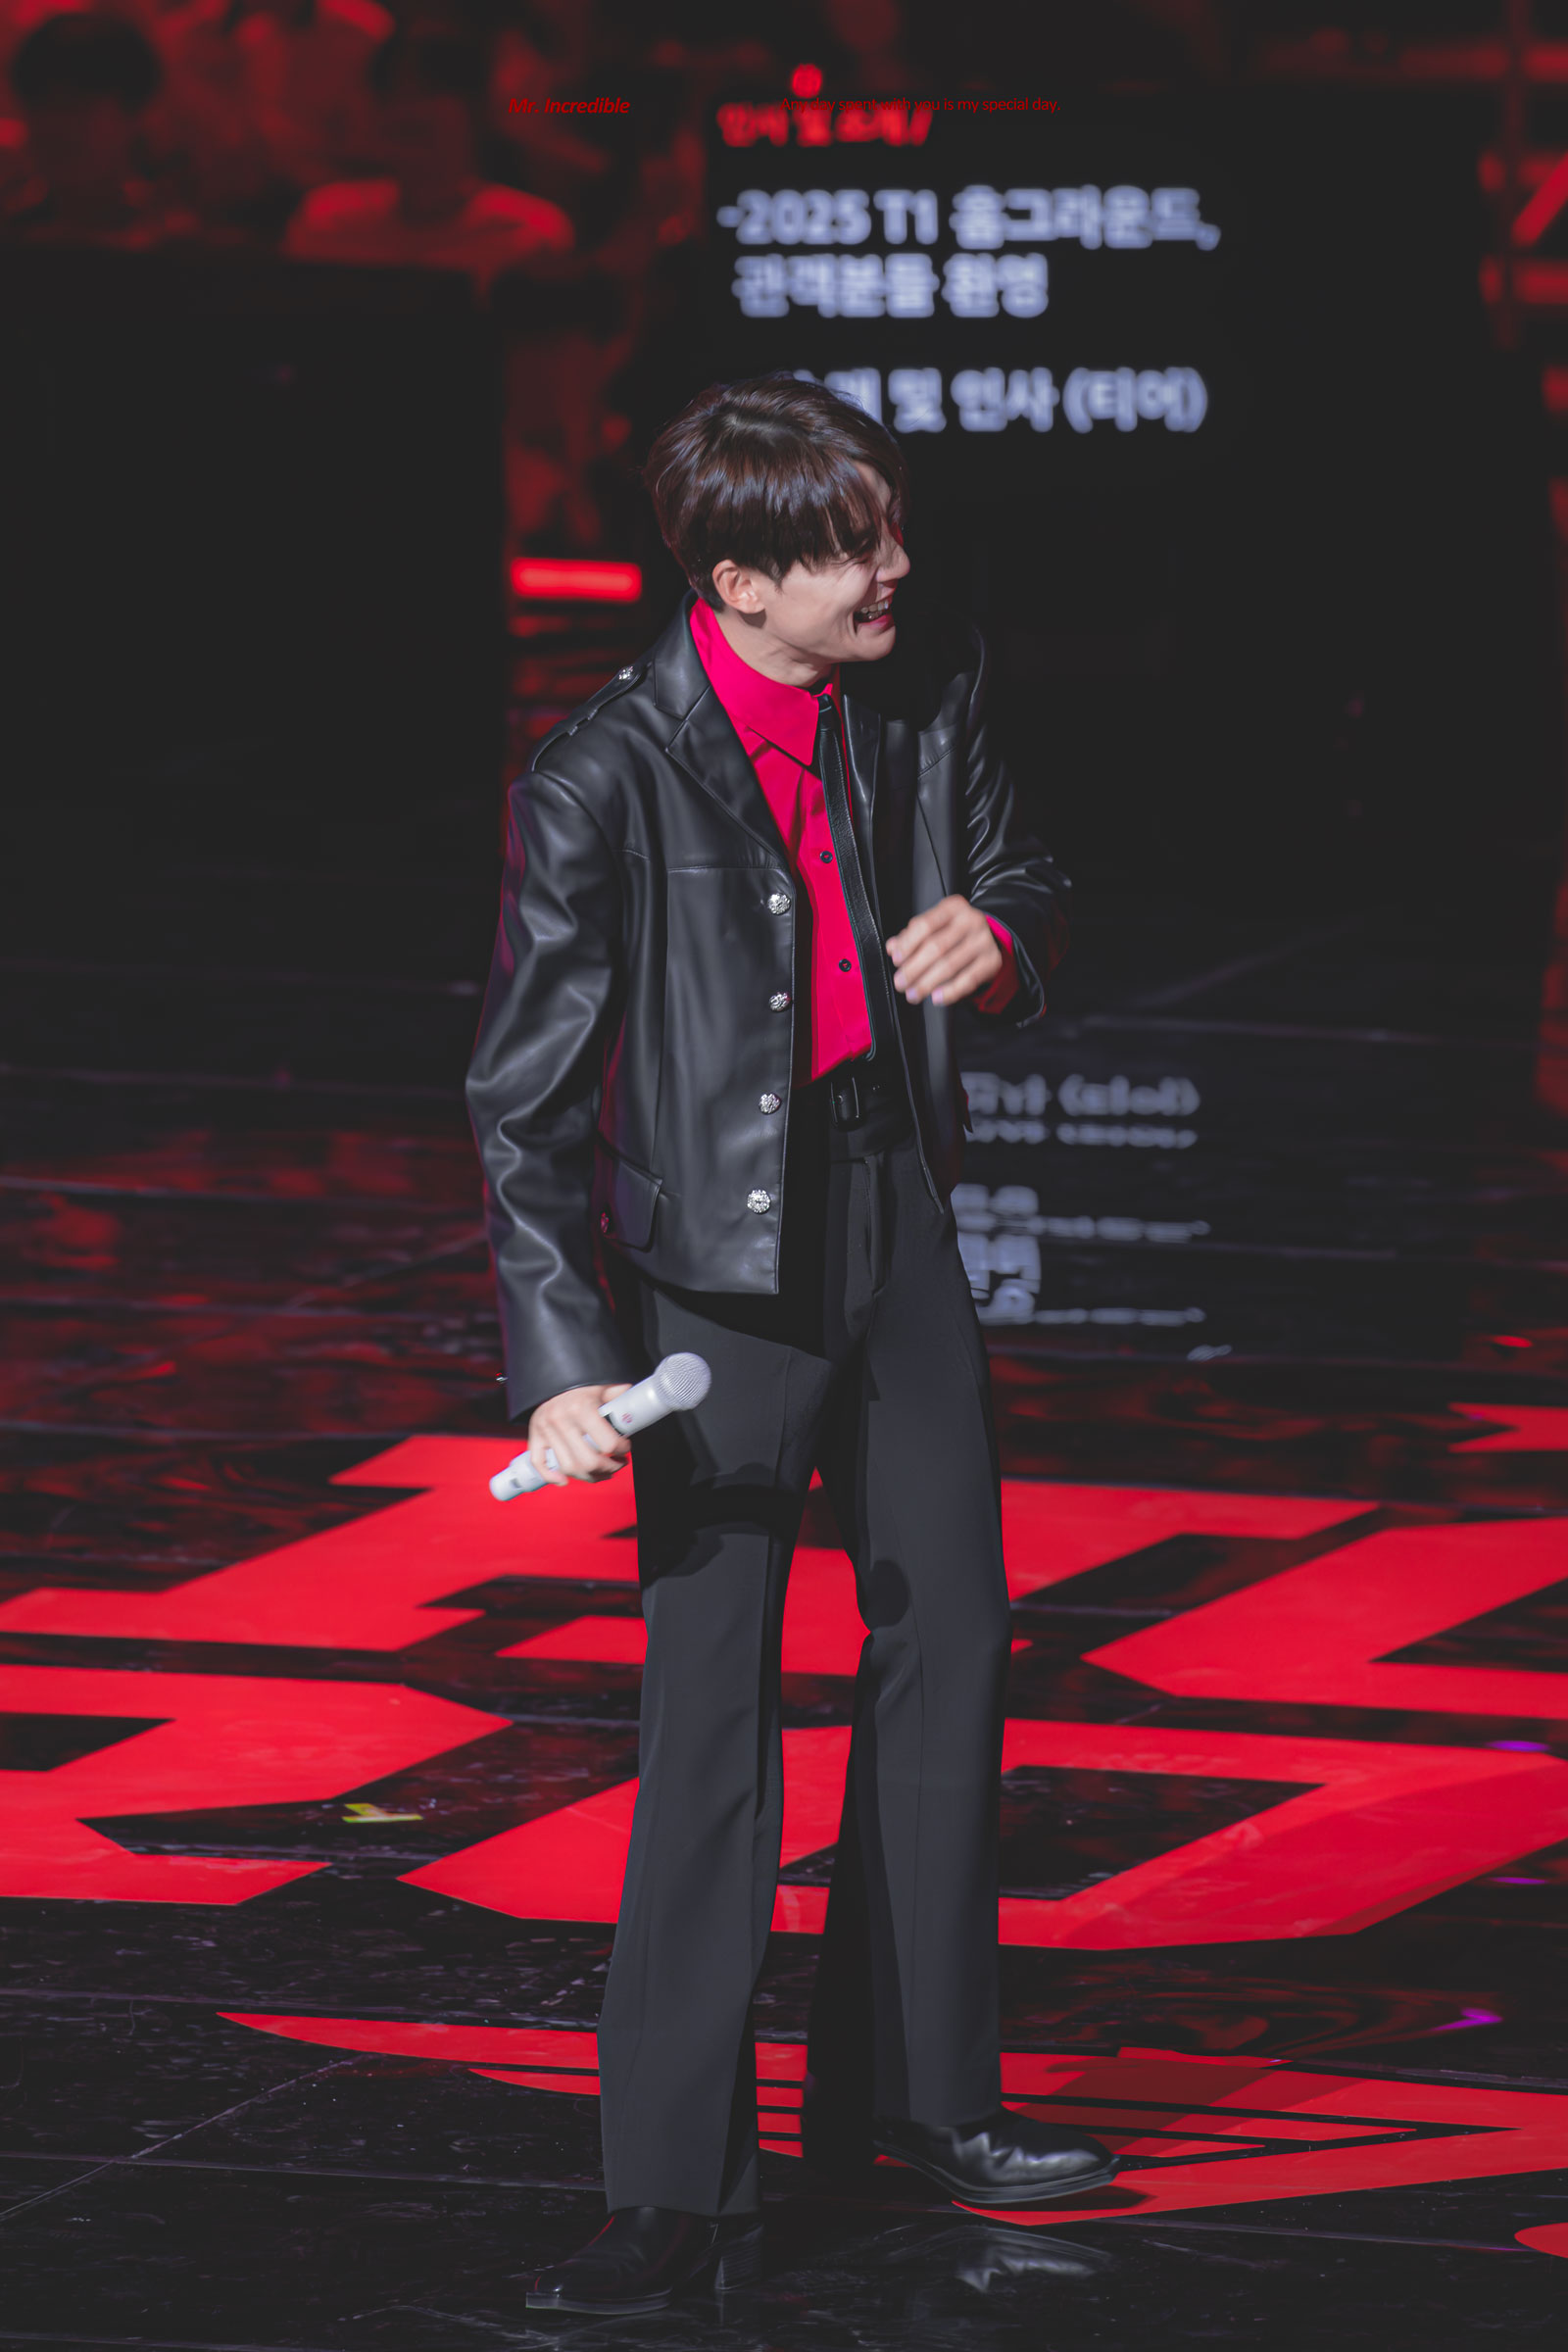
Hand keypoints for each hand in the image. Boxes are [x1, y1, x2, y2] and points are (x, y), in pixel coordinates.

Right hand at [527, 1382, 632, 1486]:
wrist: (549, 1379)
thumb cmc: (579, 1386)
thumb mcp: (601, 1387)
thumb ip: (619, 1395)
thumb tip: (636, 1401)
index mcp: (581, 1408)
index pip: (607, 1443)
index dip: (622, 1449)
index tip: (626, 1448)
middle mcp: (561, 1421)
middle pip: (589, 1462)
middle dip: (609, 1468)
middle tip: (618, 1464)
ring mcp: (546, 1431)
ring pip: (569, 1468)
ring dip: (589, 1476)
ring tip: (603, 1472)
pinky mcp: (535, 1438)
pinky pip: (540, 1464)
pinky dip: (552, 1477)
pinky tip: (566, 1479)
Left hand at [886, 895, 1001, 1006]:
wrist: (990, 938)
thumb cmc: (956, 932)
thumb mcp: (935, 927)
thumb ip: (912, 935)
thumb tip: (893, 947)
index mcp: (953, 907)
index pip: (926, 925)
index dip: (908, 944)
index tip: (897, 960)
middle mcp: (971, 920)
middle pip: (937, 947)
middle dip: (914, 968)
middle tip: (901, 983)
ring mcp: (983, 941)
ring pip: (950, 965)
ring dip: (927, 983)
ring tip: (913, 993)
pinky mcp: (992, 961)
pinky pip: (969, 979)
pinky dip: (950, 991)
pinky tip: (937, 997)